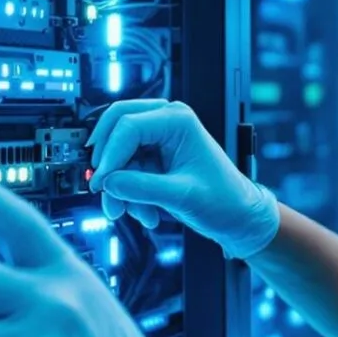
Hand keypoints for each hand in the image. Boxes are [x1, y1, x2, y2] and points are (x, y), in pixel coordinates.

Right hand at [87, 99, 280, 257]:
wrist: (237, 216)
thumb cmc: (223, 200)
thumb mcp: (181, 195)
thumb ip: (141, 188)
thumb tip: (107, 182)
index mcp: (178, 120)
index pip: (128, 126)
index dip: (110, 156)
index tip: (101, 184)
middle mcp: (166, 122)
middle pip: (115, 127)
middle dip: (108, 163)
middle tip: (101, 189)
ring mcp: (158, 139)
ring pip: (118, 154)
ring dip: (120, 187)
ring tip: (134, 214)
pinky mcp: (153, 157)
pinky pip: (126, 170)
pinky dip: (128, 194)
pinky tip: (147, 214)